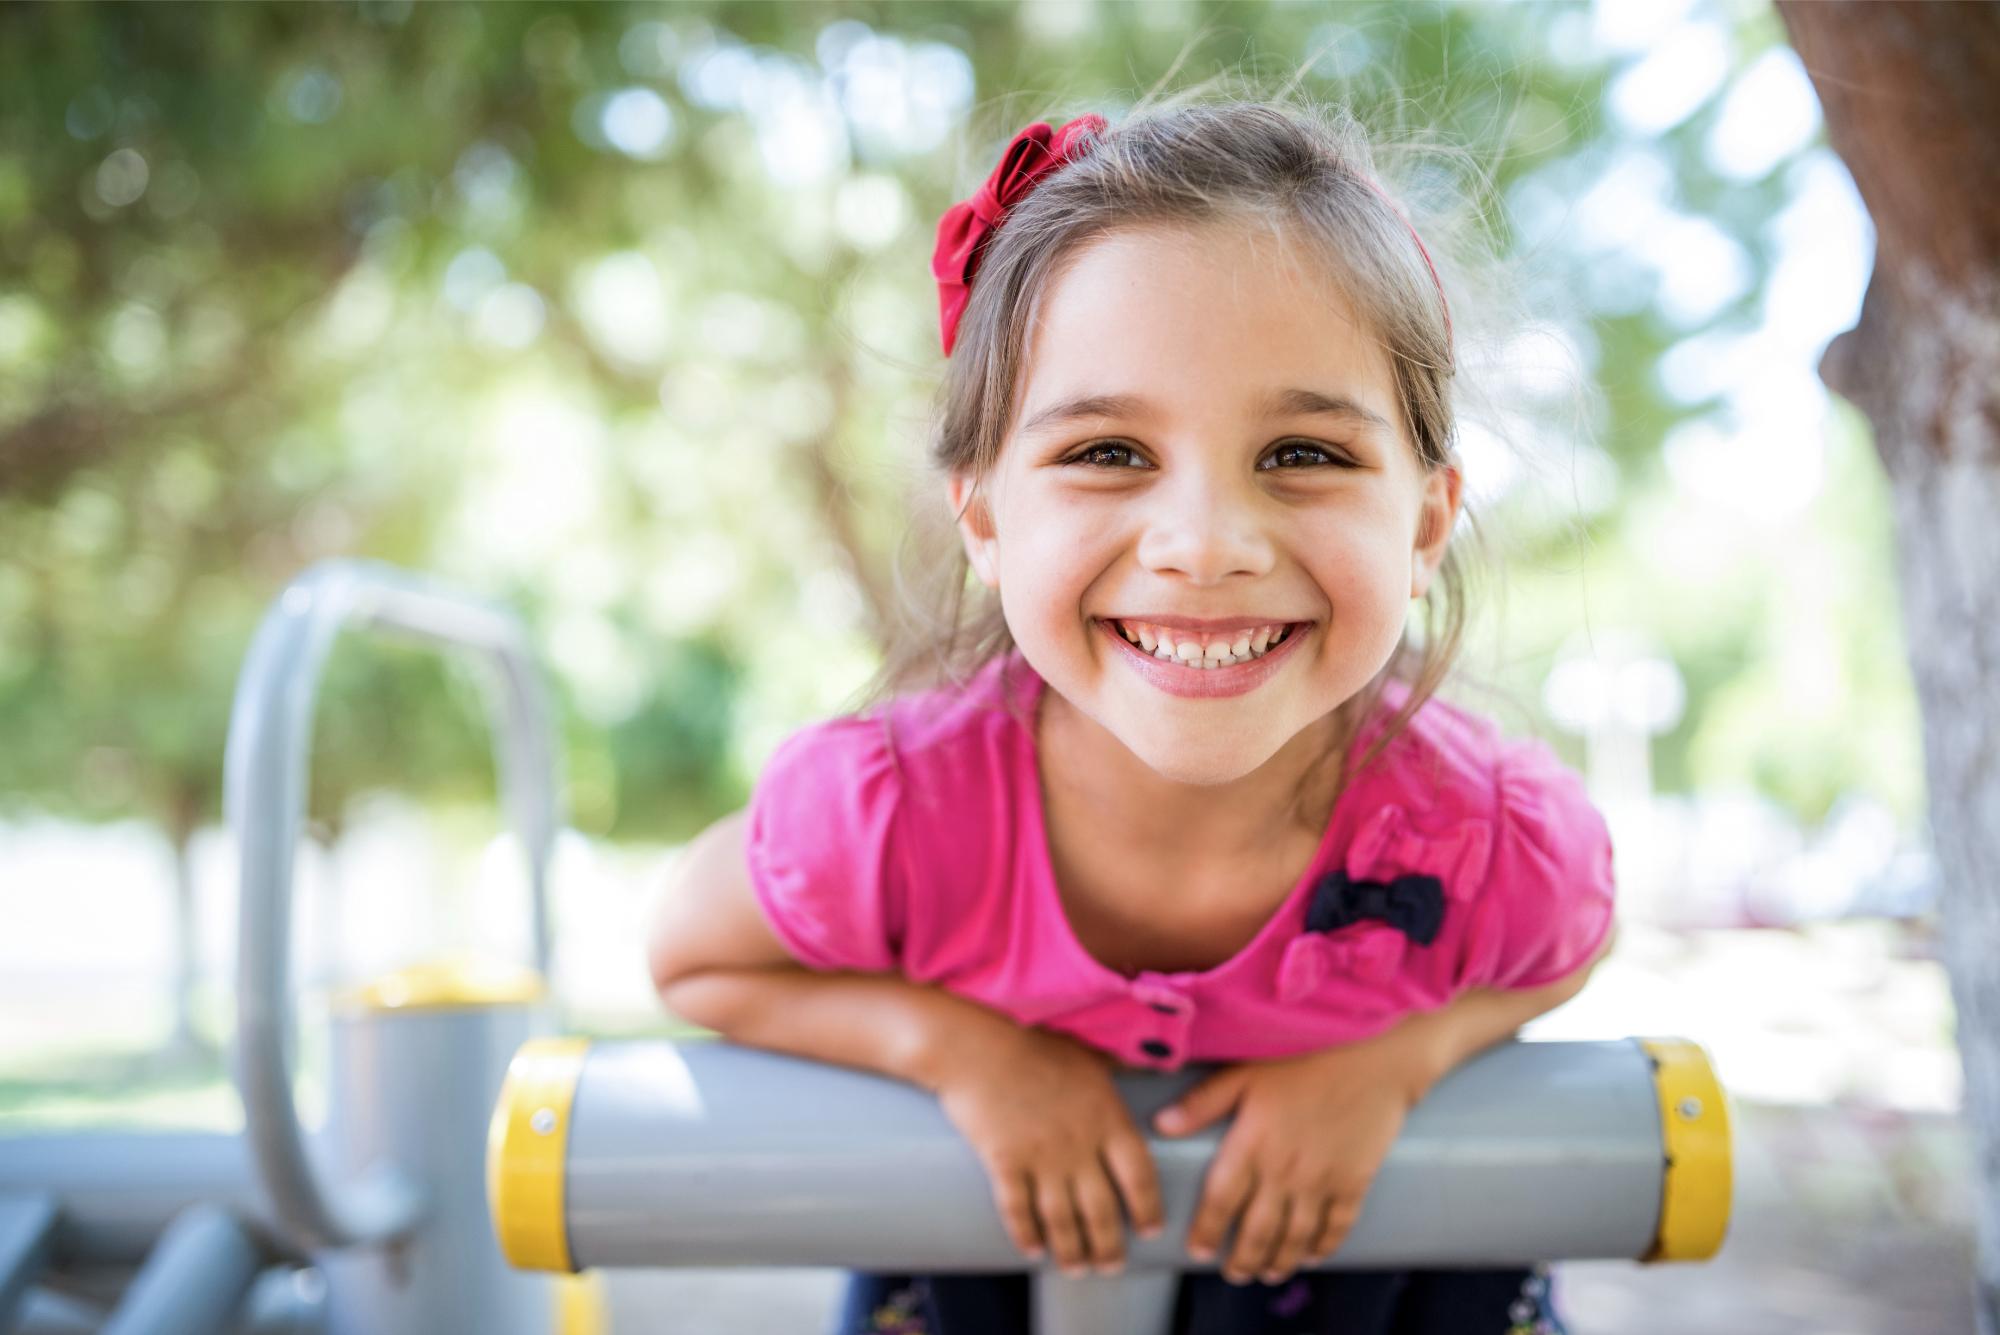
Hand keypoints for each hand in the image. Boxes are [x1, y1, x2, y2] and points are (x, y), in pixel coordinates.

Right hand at [931, 1023, 1165, 1275]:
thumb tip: (1148, 1067)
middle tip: (1110, 1266)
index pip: (1140, 1176)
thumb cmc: (1034, 1044)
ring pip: (1063, 1219)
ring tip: (1076, 1269)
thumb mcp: (1089, 1056)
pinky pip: (1018, 1210)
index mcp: (1107, 1117)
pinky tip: (1032, 1251)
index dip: (1147, 1208)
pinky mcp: (1004, 1163)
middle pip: (1102, 1209)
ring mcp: (1041, 1157)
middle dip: (1108, 1245)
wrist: (977, 1046)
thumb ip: (1119, 1071)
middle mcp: (1079, 1144)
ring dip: (1071, 1250)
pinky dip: (1026, 1234)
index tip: (1150, 1230)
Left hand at [1152, 1034, 1433, 1285]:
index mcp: (1252, 1143)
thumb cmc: (1304, 1054)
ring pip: (1296, 1236)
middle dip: (1243, 1259)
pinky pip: (1337, 1226)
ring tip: (1267, 1274)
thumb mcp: (1245, 1071)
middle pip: (1258, 1230)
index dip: (1207, 1230)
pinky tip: (1312, 1256)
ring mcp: (1322, 1180)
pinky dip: (1323, 1247)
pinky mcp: (1354, 1182)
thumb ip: (1203, 1102)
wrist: (1373, 1054)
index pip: (1221, 1201)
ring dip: (1279, 1261)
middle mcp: (1284, 1170)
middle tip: (1233, 1273)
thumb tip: (1161, 1125)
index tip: (1197, 1251)